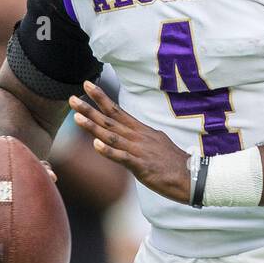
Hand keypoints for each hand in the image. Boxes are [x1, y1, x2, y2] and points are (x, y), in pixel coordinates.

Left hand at [70, 80, 189, 203]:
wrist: (191, 176)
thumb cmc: (173, 162)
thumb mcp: (156, 142)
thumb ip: (139, 137)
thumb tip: (128, 133)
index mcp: (141, 131)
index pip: (117, 111)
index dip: (102, 98)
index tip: (88, 86)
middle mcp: (138, 137)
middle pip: (110, 120)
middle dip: (90, 108)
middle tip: (72, 98)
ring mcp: (139, 150)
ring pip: (112, 136)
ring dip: (93, 126)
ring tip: (77, 117)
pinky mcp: (141, 166)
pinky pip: (122, 157)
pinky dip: (108, 151)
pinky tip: (95, 145)